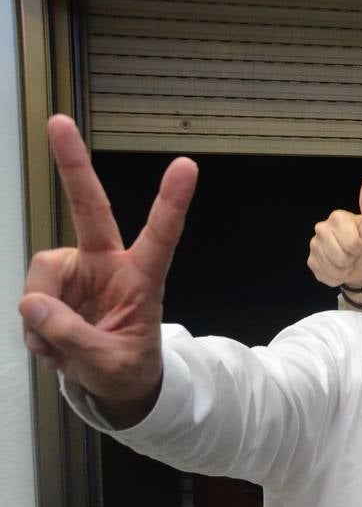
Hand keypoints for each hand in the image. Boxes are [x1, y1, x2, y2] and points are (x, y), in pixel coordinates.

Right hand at [18, 114, 196, 423]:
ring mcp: (77, 274)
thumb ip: (74, 337)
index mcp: (142, 279)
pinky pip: (29, 303)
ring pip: (41, 279)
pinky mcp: (52, 288)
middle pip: (88, 209)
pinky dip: (36, 332)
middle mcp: (107, 266)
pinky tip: (55, 349)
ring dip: (43, 320)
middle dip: (72, 164)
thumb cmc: (127, 369)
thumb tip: (32, 306)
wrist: (115, 386)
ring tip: (64, 350)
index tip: (187, 166)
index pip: (161, 236)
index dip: (171, 203)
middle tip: (58, 121)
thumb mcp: (110, 364)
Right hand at [307, 180, 361, 287]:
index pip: (350, 243)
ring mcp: (314, 244)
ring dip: (343, 270)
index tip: (361, 244)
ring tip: (348, 263)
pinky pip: (323, 274)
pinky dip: (334, 277)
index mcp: (337, 217)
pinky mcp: (311, 260)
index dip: (359, 248)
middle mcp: (321, 227)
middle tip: (354, 255)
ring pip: (330, 267)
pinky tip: (339, 270)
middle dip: (350, 260)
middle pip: (339, 256)